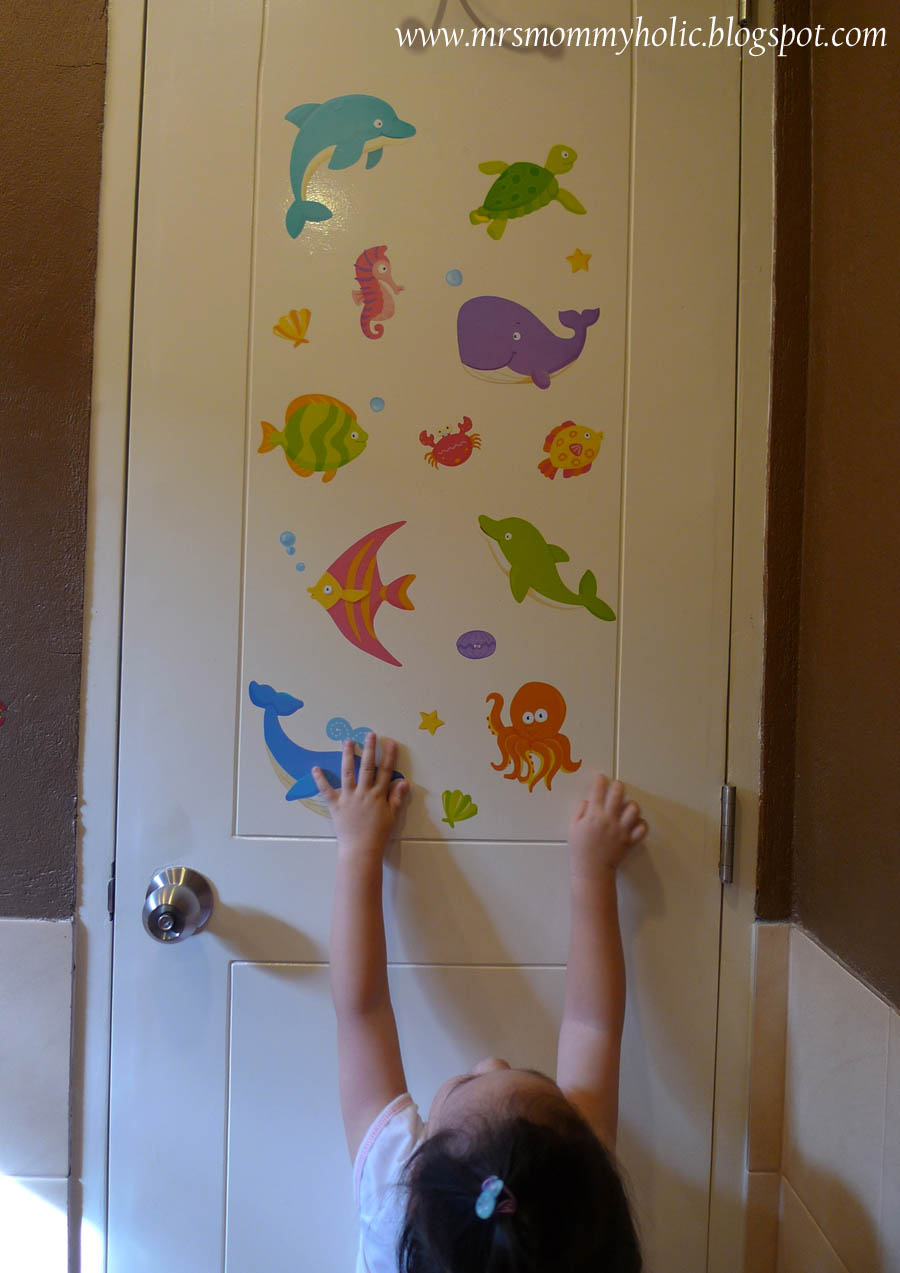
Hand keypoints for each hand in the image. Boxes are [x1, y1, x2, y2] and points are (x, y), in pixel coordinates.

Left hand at [313, 733, 408, 861]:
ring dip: (347, 756)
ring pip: (348, 773)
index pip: (385, 772)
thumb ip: (396, 798)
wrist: (361, 850)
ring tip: (347, 741)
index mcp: (378, 795)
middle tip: (370, 734)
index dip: (388, 756)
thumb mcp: (392, 817)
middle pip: (367, 767)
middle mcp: (363, 793)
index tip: (391, 742)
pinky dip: (319, 780)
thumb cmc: (378, 835)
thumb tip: (403, 781)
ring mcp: (348, 797)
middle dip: (369, 749)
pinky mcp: (335, 805)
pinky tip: (315, 768)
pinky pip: (326, 791)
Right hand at [568, 775, 646, 879]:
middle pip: (618, 794)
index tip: (601, 777)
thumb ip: (580, 811)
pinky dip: (640, 823)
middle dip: (617, 785)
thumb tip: (589, 800)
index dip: (600, 780)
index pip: (598, 790)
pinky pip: (642, 827)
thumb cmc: (580, 849)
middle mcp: (610, 819)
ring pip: (634, 809)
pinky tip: (633, 823)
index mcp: (594, 816)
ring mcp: (622, 830)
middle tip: (615, 787)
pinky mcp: (631, 840)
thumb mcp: (573, 828)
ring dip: (630, 805)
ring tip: (625, 807)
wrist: (592, 870)